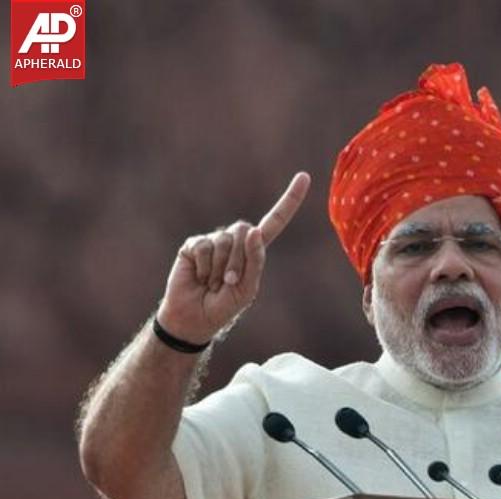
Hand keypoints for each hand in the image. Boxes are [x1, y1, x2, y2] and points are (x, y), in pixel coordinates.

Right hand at [156, 172, 311, 343]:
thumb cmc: (224, 306)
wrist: (194, 318)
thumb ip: (254, 261)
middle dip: (238, 260)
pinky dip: (203, 267)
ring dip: (219, 268)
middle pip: (245, 232)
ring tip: (212, 283)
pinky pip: (203, 247)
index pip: (275, 221)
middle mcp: (235, 241)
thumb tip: (253, 230)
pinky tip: (199, 277)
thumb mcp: (247, 288)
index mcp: (254, 250)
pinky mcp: (193, 244)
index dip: (290, 200)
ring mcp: (213, 240)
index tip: (305, 176)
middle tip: (228, 283)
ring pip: (224, 240)